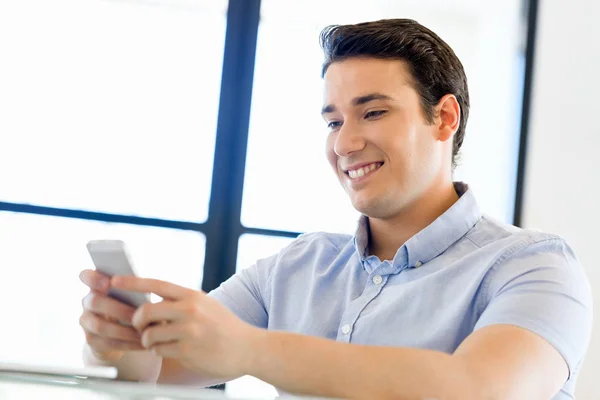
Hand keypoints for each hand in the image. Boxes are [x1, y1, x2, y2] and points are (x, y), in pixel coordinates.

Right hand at [79, 270, 144, 361]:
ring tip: (143, 332)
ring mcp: (86, 322)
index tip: (108, 283)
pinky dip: (127, 343)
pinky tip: (142, 343)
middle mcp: (88, 302)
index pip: (86, 276)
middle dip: (118, 309)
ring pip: (99, 326)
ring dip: (124, 330)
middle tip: (138, 315)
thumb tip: (146, 289)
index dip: (93, 278)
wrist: (124, 332)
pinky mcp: (91, 340)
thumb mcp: (135, 294)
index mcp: (97, 285)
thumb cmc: (134, 304)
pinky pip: (107, 343)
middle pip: (95, 302)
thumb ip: (135, 289)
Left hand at [111, 276, 262, 378]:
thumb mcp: (205, 305)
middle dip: (137, 320)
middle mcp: (190, 310)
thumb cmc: (224, 326)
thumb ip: (181, 302)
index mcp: (192, 295)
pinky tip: (172, 349)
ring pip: (149, 334)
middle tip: (140, 326)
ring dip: (148, 340)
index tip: (114, 280)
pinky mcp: (188, 350)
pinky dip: (160, 351)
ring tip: (160, 341)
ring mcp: (189, 331)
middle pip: (145, 311)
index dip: (133, 281)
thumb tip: (152, 302)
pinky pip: (159, 351)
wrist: (248, 347)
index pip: (157, 284)